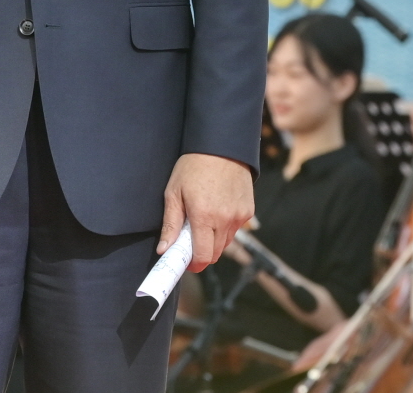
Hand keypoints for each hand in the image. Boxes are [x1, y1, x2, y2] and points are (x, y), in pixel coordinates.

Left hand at [159, 153, 254, 272]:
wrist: (221, 146)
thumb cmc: (193, 167)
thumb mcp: (174, 192)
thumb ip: (170, 224)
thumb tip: (164, 249)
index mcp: (204, 216)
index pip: (202, 256)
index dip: (193, 265)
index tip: (184, 264)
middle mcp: (225, 220)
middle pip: (215, 254)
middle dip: (201, 253)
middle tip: (189, 241)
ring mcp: (239, 216)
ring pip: (226, 243)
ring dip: (213, 241)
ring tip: (202, 221)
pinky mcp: (248, 211)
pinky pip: (235, 230)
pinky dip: (225, 228)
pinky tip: (217, 210)